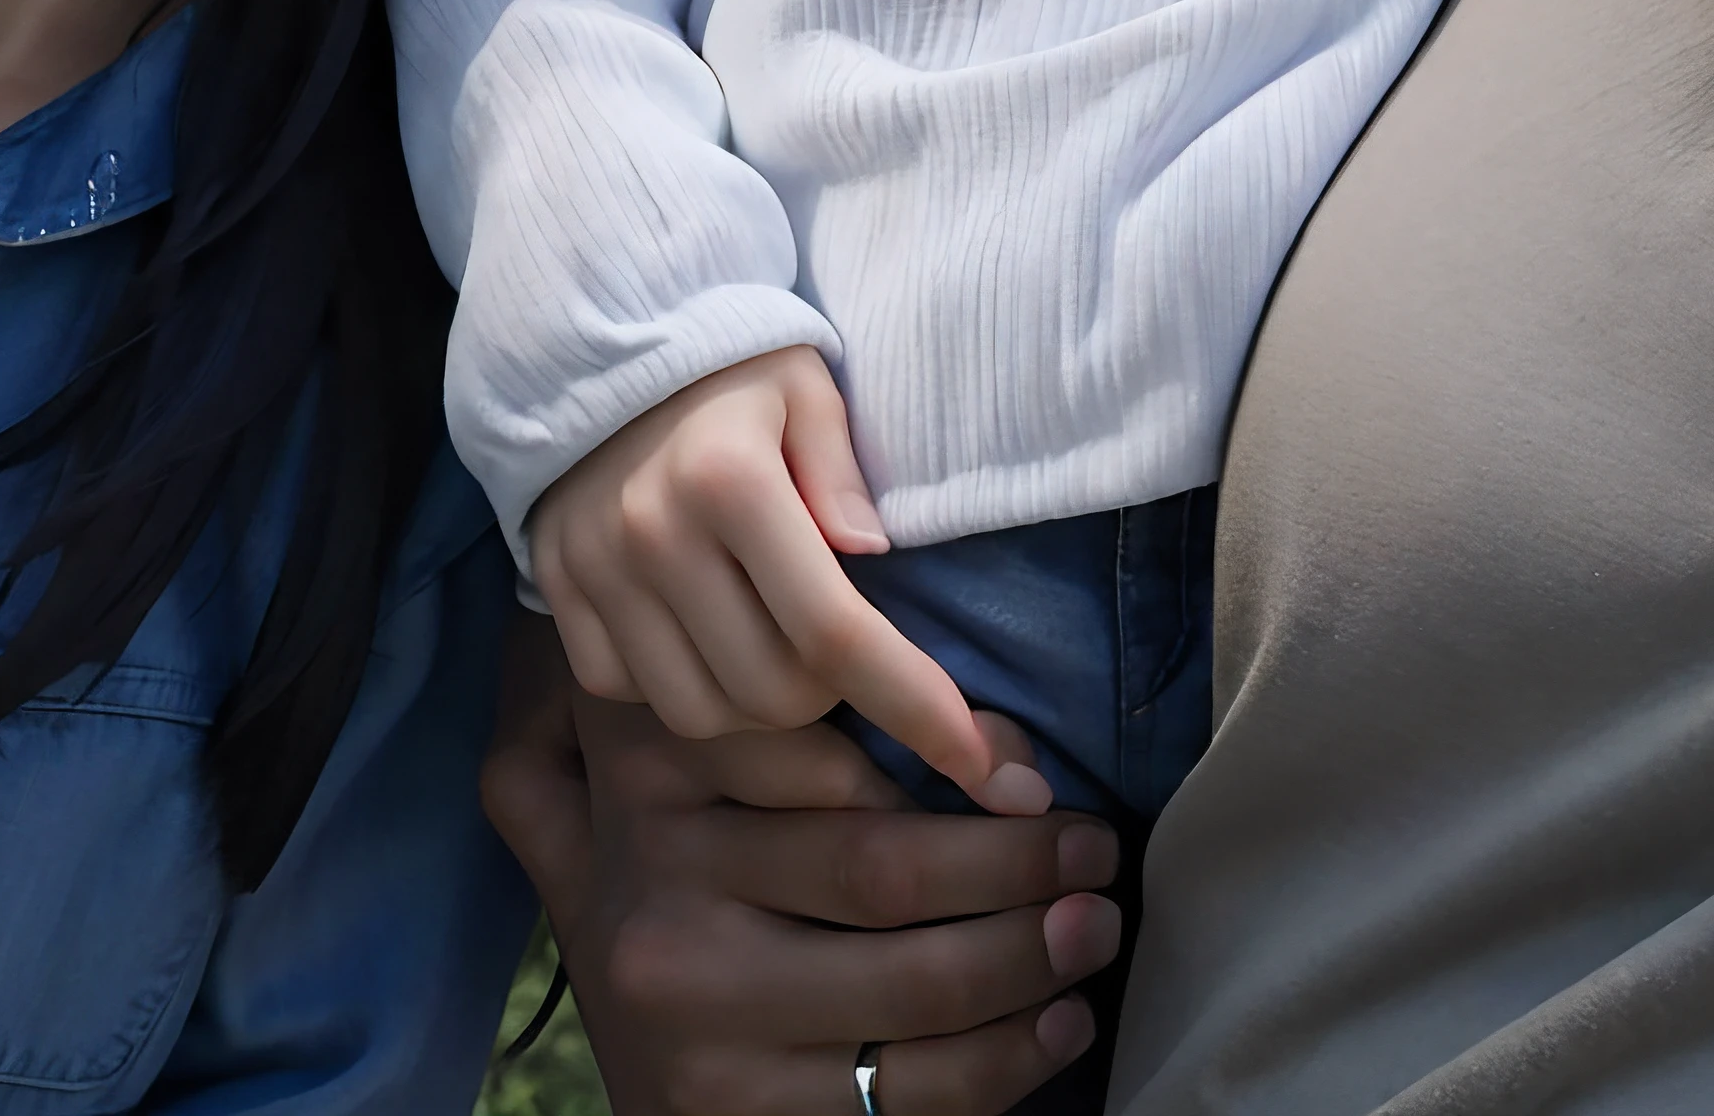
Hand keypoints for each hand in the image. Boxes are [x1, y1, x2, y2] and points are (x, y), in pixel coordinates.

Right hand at [483, 625, 1119, 1115]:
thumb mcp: (667, 748)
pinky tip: (1058, 1023)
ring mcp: (690, 1014)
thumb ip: (760, 682)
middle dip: (1014, 863)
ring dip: (1028, 959)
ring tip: (1098, 927)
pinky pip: (900, 1095)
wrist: (614, 1022)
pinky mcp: (730, 1111)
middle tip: (1099, 848)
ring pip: (906, 985)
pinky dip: (1001, 1063)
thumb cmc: (672, 852)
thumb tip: (925, 643)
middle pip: (878, 869)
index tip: (1032, 768)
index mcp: (649, 773)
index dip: (943, 752)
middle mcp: (654, 889)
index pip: (818, 749)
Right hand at [531, 350, 1026, 806]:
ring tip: (777, 646)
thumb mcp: (809, 386)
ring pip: (701, 716)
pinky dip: (678, 689)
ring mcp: (595, 569)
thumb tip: (874, 557)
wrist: (598, 335)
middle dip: (834, 697)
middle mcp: (653, 534)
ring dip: (759, 708)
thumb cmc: (731, 365)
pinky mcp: (557, 590)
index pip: (835, 633)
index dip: (915, 707)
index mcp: (729, 479)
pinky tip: (702, 635)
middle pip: (772, 695)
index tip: (979, 763)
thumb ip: (846, 474)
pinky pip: (626, 695)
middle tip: (846, 648)